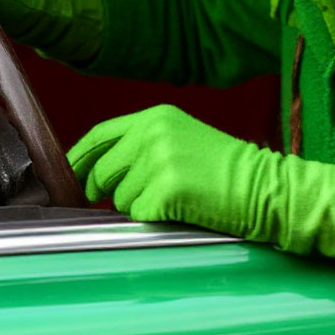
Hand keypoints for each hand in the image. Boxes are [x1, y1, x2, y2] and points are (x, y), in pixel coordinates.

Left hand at [68, 104, 260, 228]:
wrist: (263, 186)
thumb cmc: (226, 168)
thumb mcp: (183, 137)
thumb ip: (143, 144)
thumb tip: (98, 172)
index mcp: (156, 116)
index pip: (100, 135)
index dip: (80, 158)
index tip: (71, 176)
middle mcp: (153, 133)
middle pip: (102, 171)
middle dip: (110, 190)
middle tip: (141, 196)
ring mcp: (158, 161)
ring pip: (119, 198)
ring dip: (139, 205)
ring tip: (175, 197)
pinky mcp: (165, 190)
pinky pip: (138, 215)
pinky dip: (155, 218)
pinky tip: (181, 208)